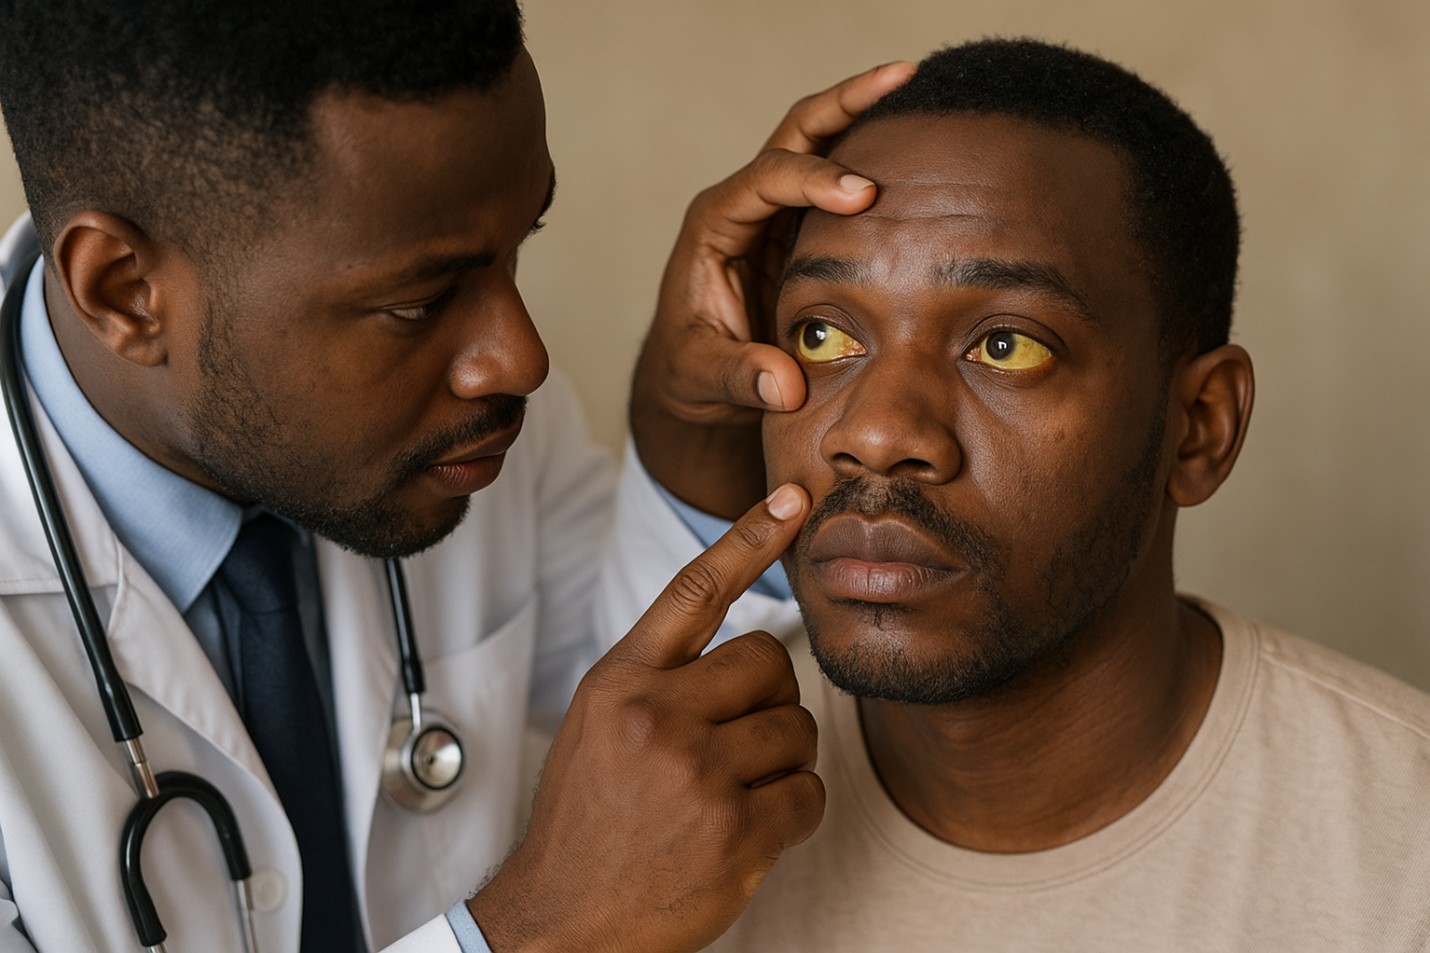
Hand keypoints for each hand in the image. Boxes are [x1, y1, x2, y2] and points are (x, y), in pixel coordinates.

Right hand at [469, 485, 817, 952]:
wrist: (563, 920)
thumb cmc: (588, 820)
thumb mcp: (599, 726)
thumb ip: (662, 678)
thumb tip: (756, 650)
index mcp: (621, 682)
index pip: (695, 590)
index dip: (749, 536)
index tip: (794, 499)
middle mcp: (658, 716)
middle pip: (771, 664)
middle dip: (769, 700)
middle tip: (736, 741)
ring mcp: (699, 774)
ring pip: (798, 728)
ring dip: (780, 760)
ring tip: (729, 792)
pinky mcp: (736, 831)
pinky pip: (809, 792)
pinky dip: (793, 811)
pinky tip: (747, 828)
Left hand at [630, 61, 914, 518]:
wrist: (694, 379)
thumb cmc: (691, 373)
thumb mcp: (706, 379)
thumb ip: (742, 378)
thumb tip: (787, 387)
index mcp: (716, 225)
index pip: (767, 178)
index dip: (814, 180)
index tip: (865, 194)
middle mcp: (747, 203)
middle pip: (799, 131)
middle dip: (849, 100)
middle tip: (904, 77)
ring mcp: (779, 210)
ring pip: (826, 141)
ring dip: (873, 114)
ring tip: (927, 92)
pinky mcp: (805, 227)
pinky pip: (845, 179)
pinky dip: (882, 157)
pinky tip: (927, 148)